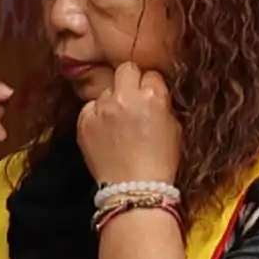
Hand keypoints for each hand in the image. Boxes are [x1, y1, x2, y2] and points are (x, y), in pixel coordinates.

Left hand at [73, 65, 180, 191]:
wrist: (134, 188)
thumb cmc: (161, 159)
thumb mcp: (174, 126)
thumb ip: (162, 103)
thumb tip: (152, 93)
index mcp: (153, 96)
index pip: (151, 74)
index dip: (152, 85)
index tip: (152, 96)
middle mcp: (125, 97)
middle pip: (125, 70)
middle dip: (131, 80)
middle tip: (133, 96)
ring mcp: (101, 109)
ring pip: (106, 90)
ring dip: (113, 99)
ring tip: (117, 119)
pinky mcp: (83, 122)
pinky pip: (90, 108)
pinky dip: (97, 115)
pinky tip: (105, 130)